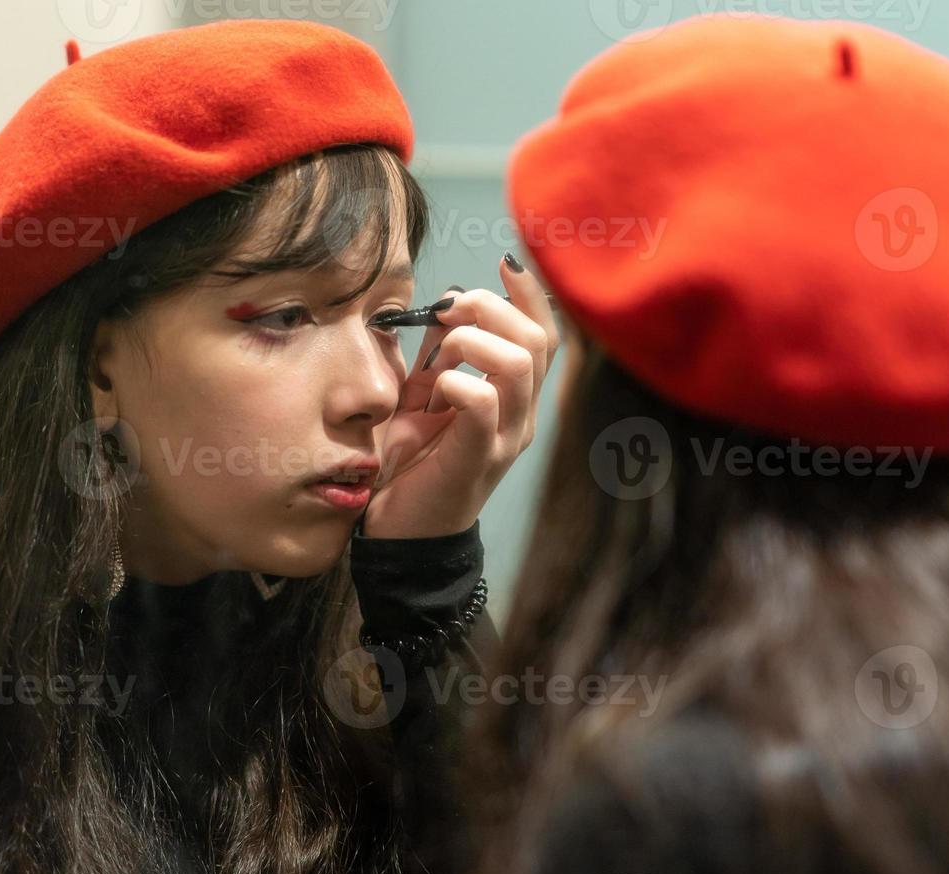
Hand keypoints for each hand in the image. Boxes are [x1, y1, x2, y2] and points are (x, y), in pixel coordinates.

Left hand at [363, 253, 559, 538]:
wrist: (401, 535)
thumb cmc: (412, 465)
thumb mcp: (426, 397)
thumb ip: (441, 353)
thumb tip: (447, 303)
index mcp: (516, 401)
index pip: (547, 335)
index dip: (530, 293)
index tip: (502, 263)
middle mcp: (522, 419)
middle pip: (537, 340)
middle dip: (489, 308)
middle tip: (448, 314)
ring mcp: (504, 441)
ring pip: (518, 363)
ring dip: (469, 344)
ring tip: (438, 363)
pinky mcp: (477, 459)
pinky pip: (482, 401)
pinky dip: (454, 381)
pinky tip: (433, 393)